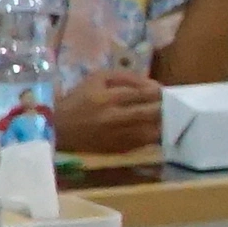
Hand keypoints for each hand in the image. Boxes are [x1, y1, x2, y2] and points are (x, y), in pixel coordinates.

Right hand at [51, 72, 166, 157]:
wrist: (57, 127)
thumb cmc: (78, 98)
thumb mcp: (97, 78)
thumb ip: (126, 77)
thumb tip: (152, 84)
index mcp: (108, 98)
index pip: (144, 94)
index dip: (159, 92)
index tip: (163, 91)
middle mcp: (114, 118)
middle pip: (151, 113)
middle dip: (164, 107)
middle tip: (170, 104)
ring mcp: (117, 136)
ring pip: (151, 131)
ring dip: (163, 123)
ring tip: (166, 117)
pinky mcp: (117, 149)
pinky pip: (143, 143)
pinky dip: (153, 136)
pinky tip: (156, 128)